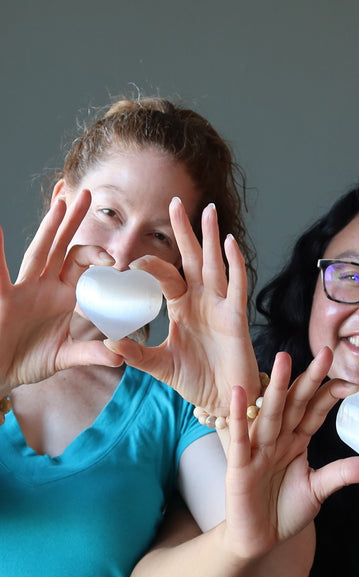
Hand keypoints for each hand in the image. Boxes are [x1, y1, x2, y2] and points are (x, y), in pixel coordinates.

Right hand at [0, 191, 121, 391]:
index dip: (98, 257)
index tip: (114, 257)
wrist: (0, 372)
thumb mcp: (65, 356)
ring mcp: (23, 290)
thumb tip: (119, 356)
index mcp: (64, 298)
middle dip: (75, 222)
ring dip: (51, 227)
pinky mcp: (3, 298)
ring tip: (61, 201)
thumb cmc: (29, 360)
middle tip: (88, 194)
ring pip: (40, 252)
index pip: (84, 269)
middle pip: (64, 248)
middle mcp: (45, 287)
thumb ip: (91, 354)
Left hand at [104, 198, 258, 411]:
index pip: (164, 277)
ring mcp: (220, 306)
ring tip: (209, 211)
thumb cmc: (195, 380)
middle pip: (191, 259)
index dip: (148, 266)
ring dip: (211, 238)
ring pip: (215, 265)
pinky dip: (235, 265)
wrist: (223, 401)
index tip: (126, 261)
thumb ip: (136, 353)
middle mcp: (202, 301)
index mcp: (182, 307)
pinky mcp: (236, 317)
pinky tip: (230, 244)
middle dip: (184, 231)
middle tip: (174, 201)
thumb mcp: (159, 366)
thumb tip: (108, 341)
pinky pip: (236, 286)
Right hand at [222, 348, 358, 560]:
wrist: (257, 541)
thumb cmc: (284, 511)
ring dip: (277, 386)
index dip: (331, 395)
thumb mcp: (320, 489)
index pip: (315, 411)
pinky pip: (239, 436)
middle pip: (295, 403)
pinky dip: (240, 415)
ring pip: (270, 413)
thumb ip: (344, 473)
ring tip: (283, 358)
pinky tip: (241, 392)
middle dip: (309, 379)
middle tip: (326, 353)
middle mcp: (277, 438)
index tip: (353, 382)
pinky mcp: (238, 465)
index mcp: (296, 440)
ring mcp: (257, 449)